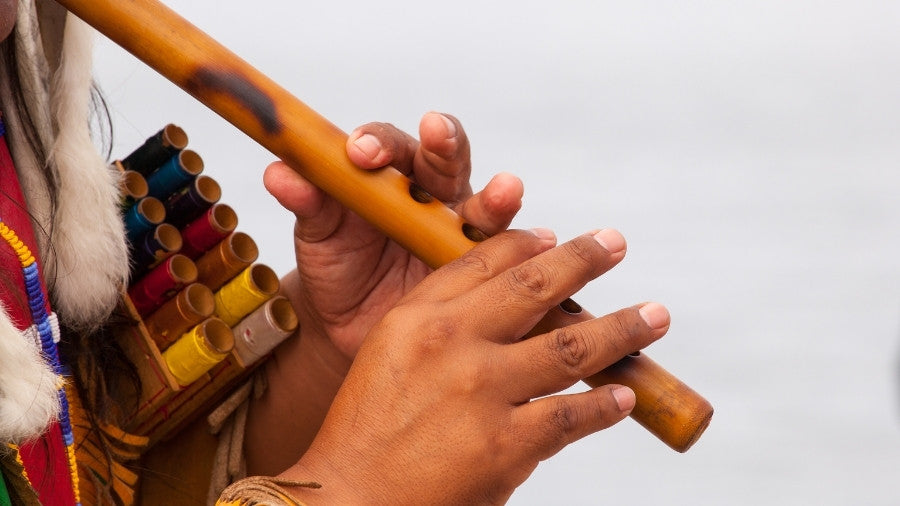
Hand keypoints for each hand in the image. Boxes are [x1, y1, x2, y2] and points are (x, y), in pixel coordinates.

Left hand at [263, 112, 522, 363]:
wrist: (354, 327)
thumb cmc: (338, 267)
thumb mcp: (318, 235)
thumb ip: (308, 202)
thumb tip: (280, 171)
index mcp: (389, 176)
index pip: (390, 145)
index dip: (378, 142)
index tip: (360, 153)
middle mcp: (432, 195)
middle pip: (446, 160)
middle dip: (444, 145)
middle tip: (437, 134)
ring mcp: (462, 232)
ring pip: (485, 206)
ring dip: (497, 196)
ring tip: (506, 192)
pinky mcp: (485, 271)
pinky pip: (508, 260)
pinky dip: (526, 255)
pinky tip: (543, 250)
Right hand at [279, 228, 669, 504]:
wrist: (352, 499)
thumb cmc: (368, 428)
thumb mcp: (388, 353)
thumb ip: (440, 320)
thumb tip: (505, 302)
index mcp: (418, 316)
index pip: (484, 261)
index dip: (528, 243)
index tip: (557, 236)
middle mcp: (452, 342)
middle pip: (535, 286)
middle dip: (584, 259)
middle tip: (615, 244)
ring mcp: (482, 391)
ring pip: (572, 346)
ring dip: (622, 328)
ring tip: (654, 316)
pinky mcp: (505, 445)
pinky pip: (572, 416)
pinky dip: (605, 405)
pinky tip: (624, 396)